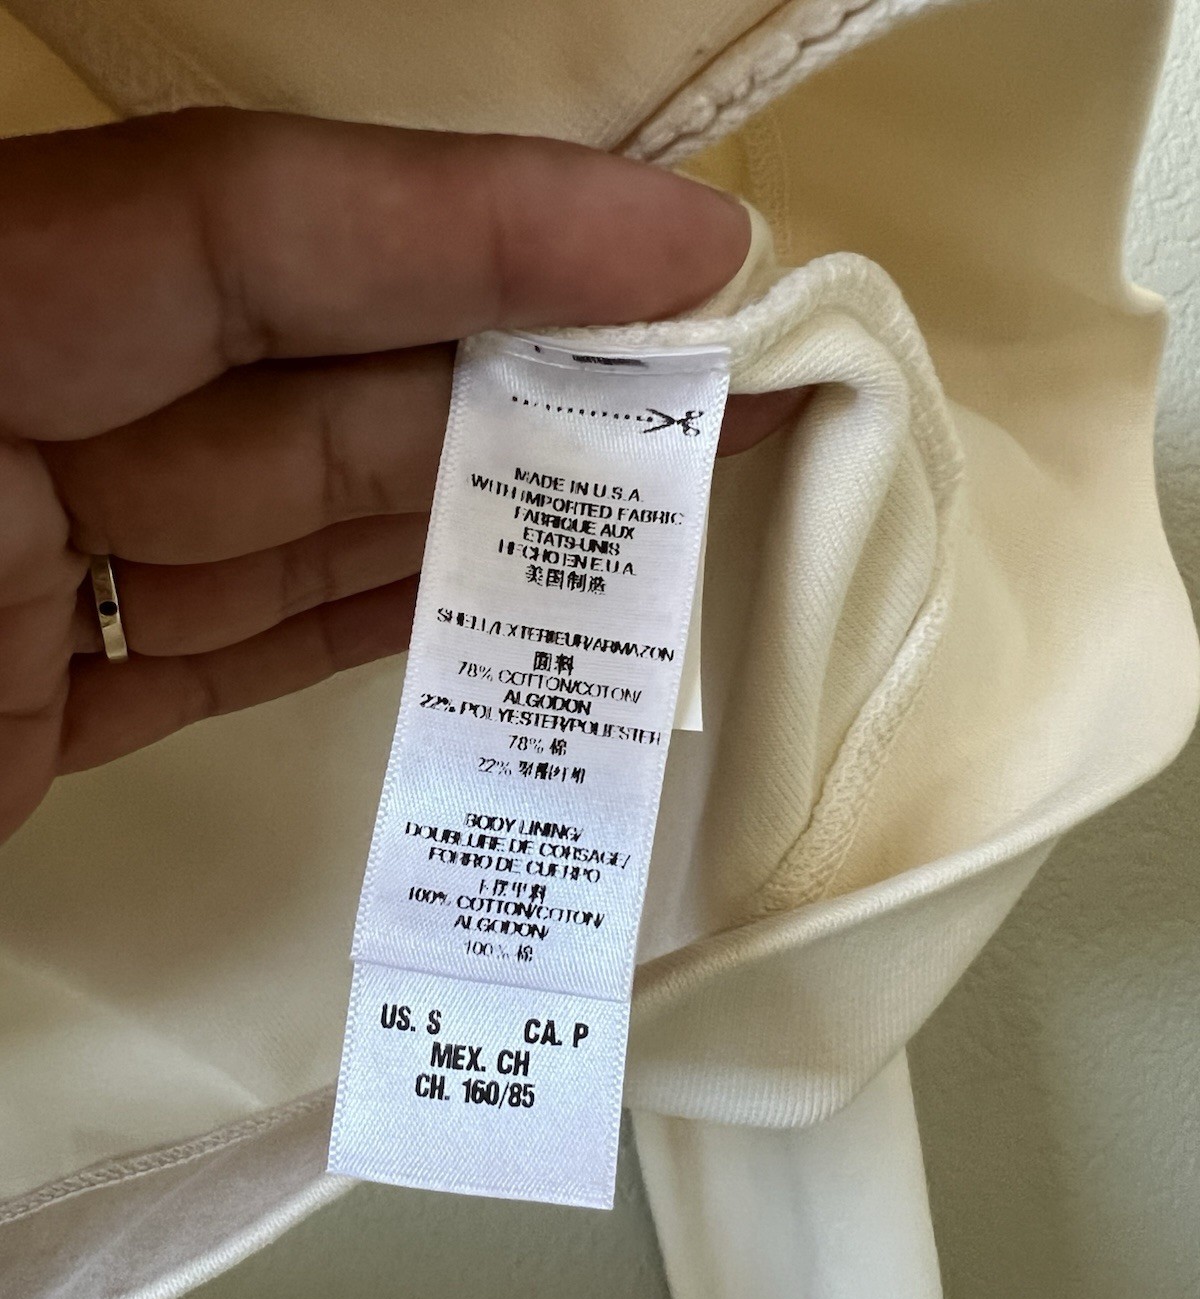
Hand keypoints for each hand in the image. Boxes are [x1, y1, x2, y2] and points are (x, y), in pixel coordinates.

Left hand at [0, 110, 796, 843]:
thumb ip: (201, 301)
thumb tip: (502, 322)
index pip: (251, 228)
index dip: (478, 223)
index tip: (685, 250)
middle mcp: (21, 429)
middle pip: (318, 384)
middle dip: (533, 377)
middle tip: (733, 384)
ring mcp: (36, 573)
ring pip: (304, 519)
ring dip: (492, 510)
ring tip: (669, 500)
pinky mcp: (53, 703)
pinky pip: (242, 642)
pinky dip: (385, 621)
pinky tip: (515, 602)